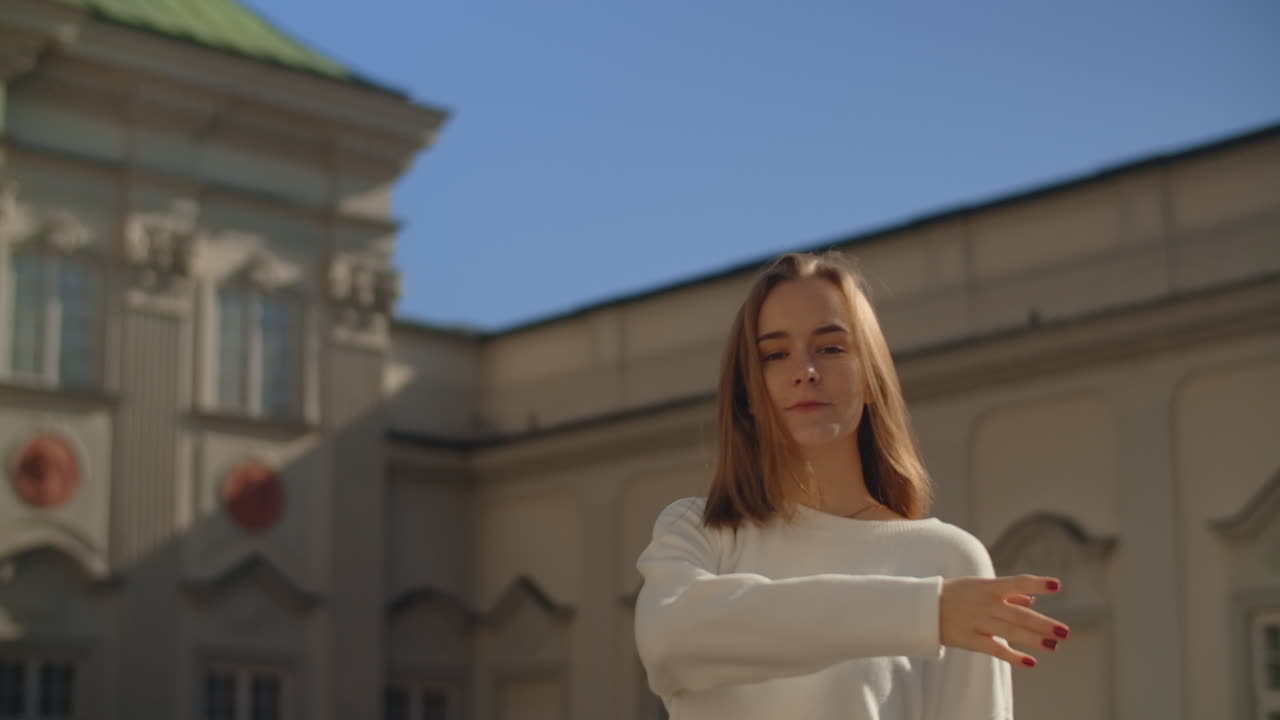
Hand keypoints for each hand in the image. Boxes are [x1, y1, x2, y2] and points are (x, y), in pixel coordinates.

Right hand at [940, 575, 1068, 667]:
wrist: (923, 607)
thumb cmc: (956, 594)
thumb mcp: (979, 587)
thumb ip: (1007, 594)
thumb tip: (1032, 601)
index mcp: (988, 587)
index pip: (1017, 582)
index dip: (1037, 584)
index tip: (1057, 586)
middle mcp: (985, 603)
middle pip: (1019, 614)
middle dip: (1042, 623)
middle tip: (1064, 631)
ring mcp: (978, 622)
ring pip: (1010, 631)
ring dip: (1034, 639)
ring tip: (1054, 645)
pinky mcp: (970, 639)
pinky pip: (995, 649)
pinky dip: (1013, 656)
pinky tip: (1030, 662)